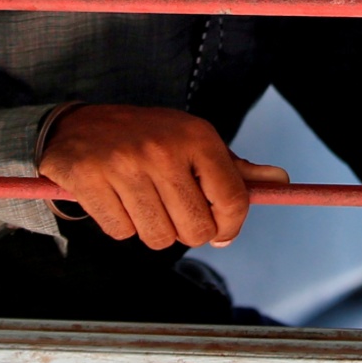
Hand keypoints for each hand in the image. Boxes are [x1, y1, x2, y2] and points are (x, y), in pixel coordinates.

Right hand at [37, 104, 289, 249]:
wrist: (80, 125)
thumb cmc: (148, 138)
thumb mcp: (193, 142)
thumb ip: (235, 169)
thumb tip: (281, 182)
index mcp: (196, 136)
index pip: (233, 200)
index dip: (230, 227)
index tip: (221, 232)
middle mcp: (162, 149)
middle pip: (195, 229)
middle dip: (187, 231)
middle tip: (173, 212)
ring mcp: (124, 164)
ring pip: (157, 237)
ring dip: (152, 229)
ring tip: (142, 202)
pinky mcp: (88, 179)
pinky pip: (120, 232)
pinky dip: (120, 225)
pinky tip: (116, 200)